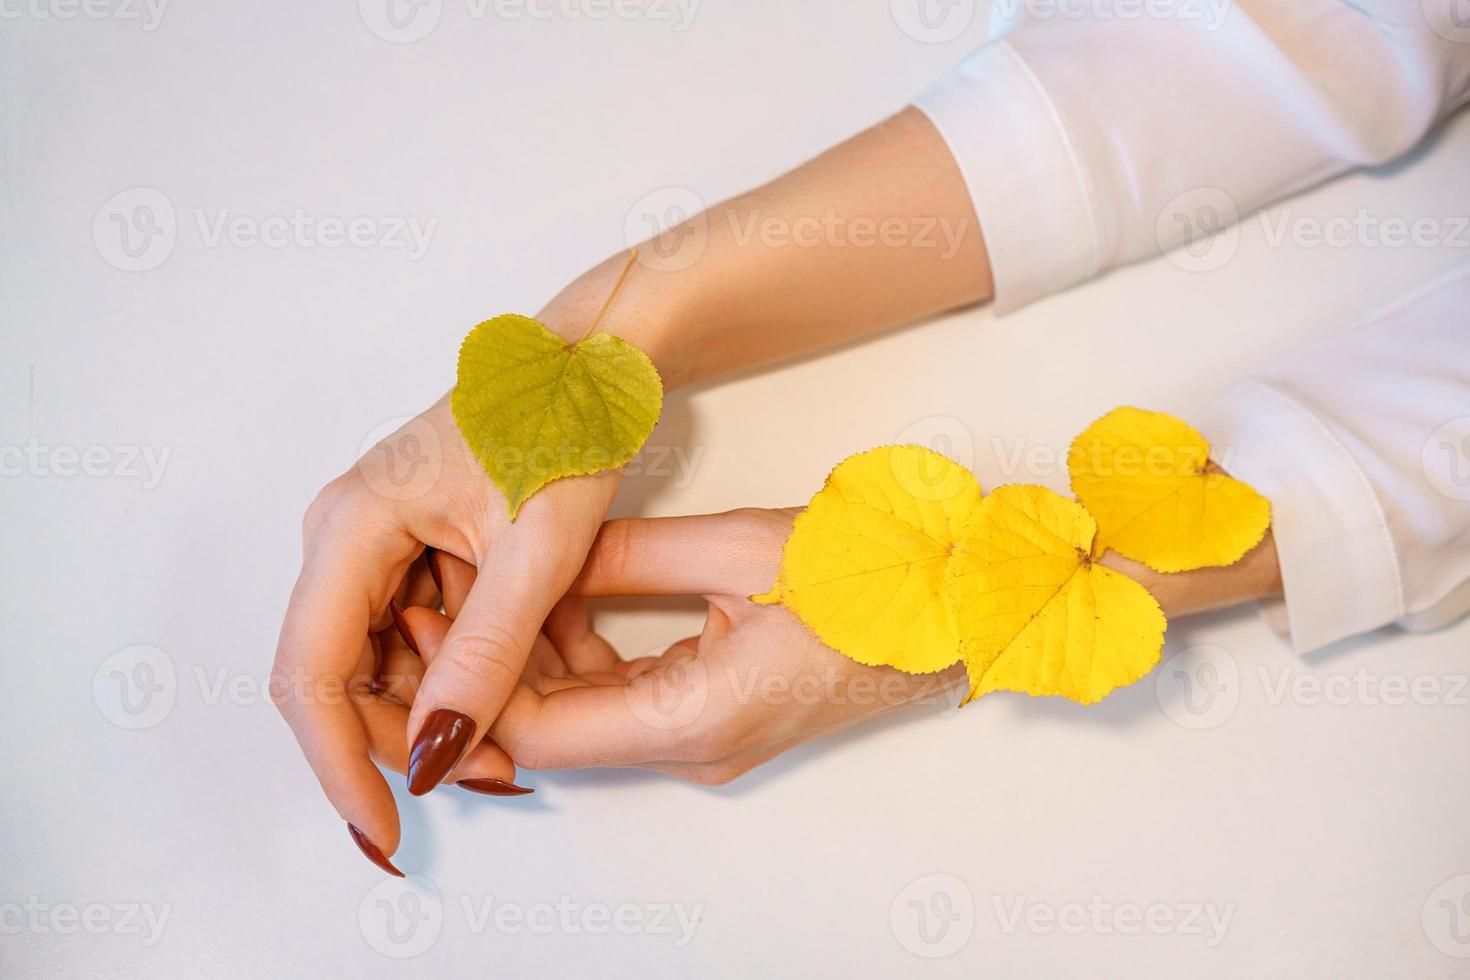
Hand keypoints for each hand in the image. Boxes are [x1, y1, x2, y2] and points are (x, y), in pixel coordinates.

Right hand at [271, 390, 618, 871]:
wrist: (593, 369)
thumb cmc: (564, 428)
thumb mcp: (534, 552)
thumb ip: (484, 653)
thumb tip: (434, 752)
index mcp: (353, 524)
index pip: (312, 671)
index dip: (339, 761)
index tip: (380, 826)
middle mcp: (346, 535)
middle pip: (344, 676)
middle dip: (408, 738)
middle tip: (495, 776)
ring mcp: (376, 544)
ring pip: (382, 663)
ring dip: (440, 710)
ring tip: (516, 739)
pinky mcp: (411, 550)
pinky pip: (416, 635)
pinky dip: (460, 672)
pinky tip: (512, 688)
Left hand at [442, 509, 965, 784]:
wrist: (955, 609)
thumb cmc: (875, 578)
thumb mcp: (738, 546)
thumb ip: (626, 555)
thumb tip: (544, 555)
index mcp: (695, 716)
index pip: (538, 727)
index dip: (469, 683)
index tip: (429, 623)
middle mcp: (695, 749)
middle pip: (552, 728)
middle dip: (487, 671)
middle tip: (438, 600)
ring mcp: (708, 741)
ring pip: (584, 716)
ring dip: (532, 662)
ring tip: (483, 592)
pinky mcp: (717, 720)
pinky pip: (623, 703)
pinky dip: (581, 661)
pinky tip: (556, 603)